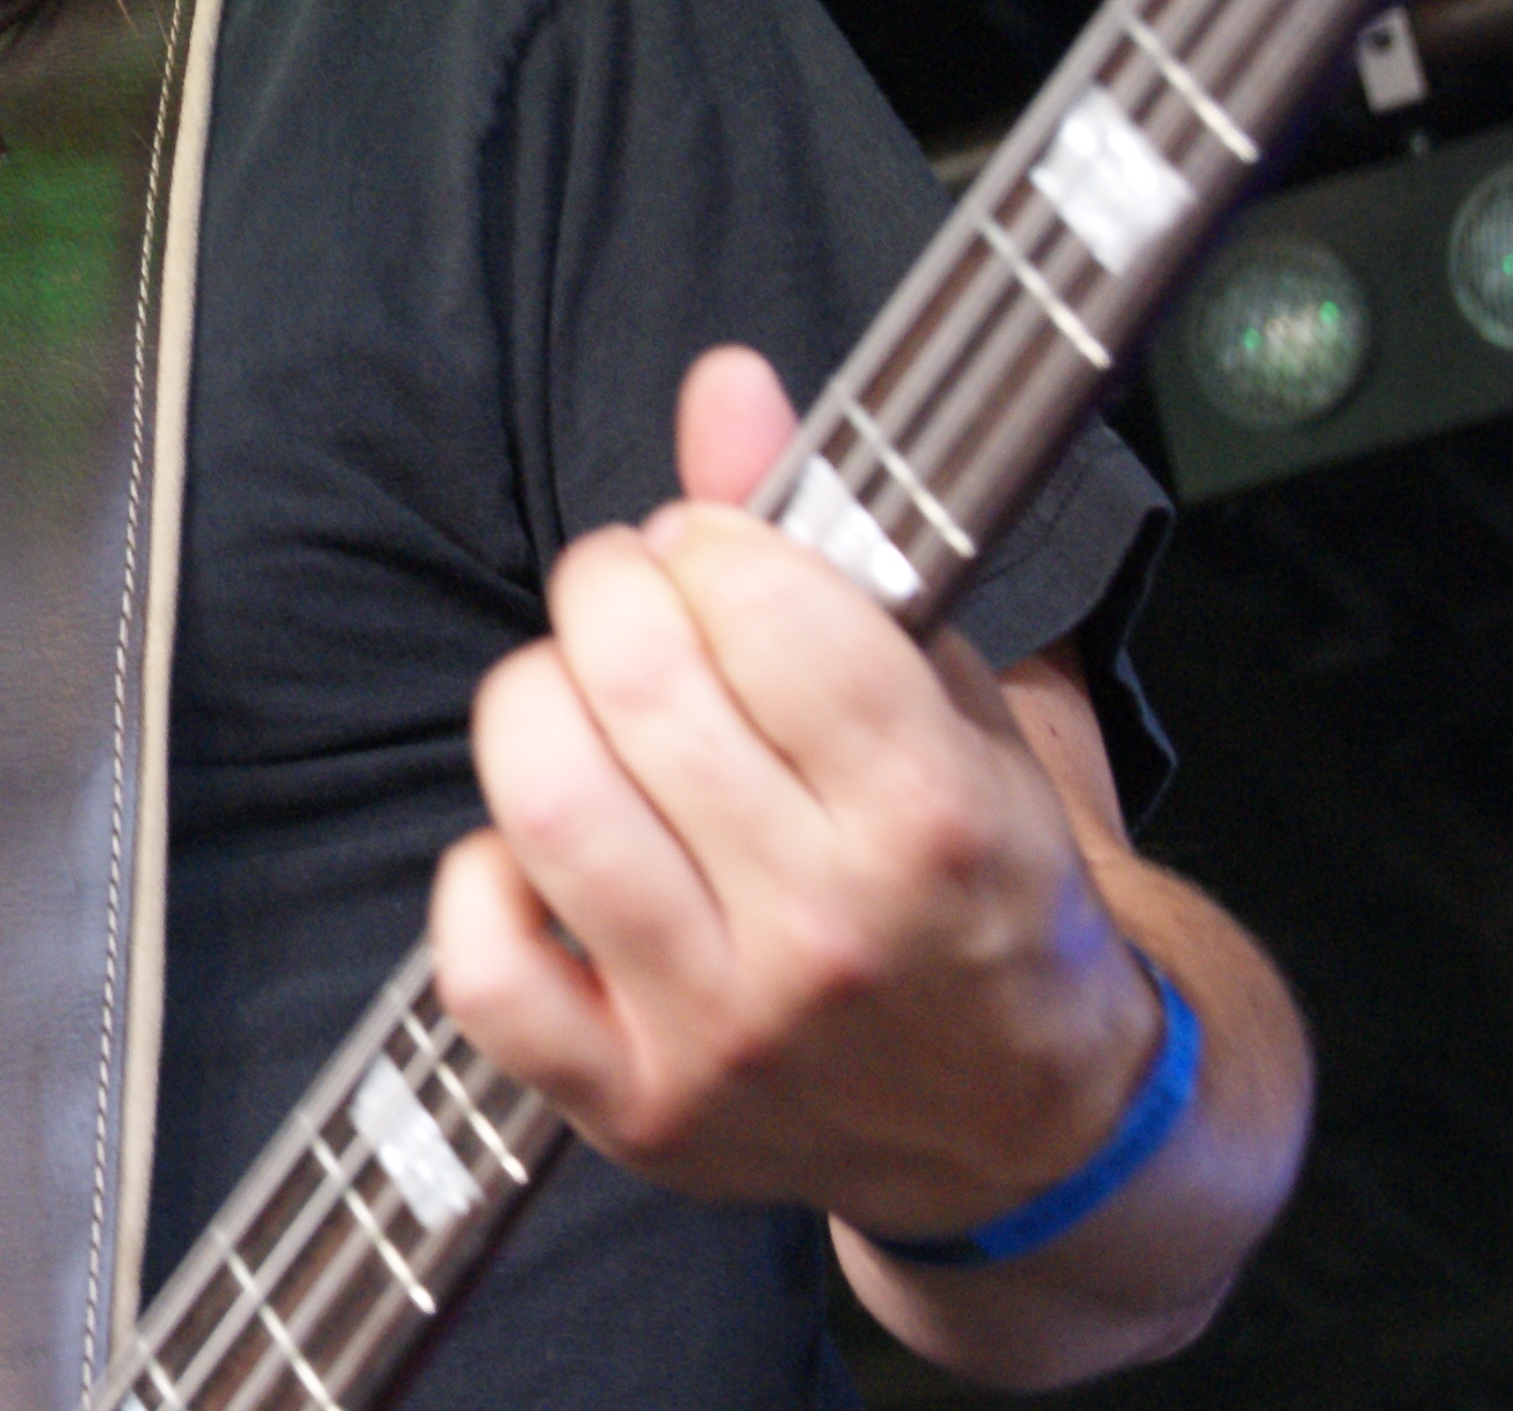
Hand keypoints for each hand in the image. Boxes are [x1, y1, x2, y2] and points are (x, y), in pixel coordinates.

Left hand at [429, 346, 1161, 1241]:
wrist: (1031, 1128)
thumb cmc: (982, 888)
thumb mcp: (951, 701)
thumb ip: (824, 538)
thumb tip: (724, 384)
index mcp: (934, 818)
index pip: (764, 610)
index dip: (705, 540)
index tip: (709, 548)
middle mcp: (832, 932)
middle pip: (638, 691)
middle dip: (607, 596)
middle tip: (629, 599)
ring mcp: (727, 1033)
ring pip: (552, 808)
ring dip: (534, 710)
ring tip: (578, 700)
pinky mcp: (638, 1110)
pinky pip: (485, 972)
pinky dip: (481, 882)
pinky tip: (537, 849)